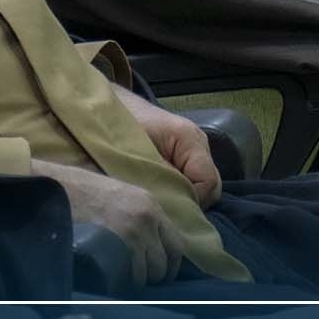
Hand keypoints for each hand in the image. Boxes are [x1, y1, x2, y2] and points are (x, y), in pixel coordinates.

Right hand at [32, 160, 183, 285]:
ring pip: (147, 274)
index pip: (176, 245)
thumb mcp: (116, 196)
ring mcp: (132, 234)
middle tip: (133, 279)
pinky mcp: (115, 247)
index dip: (168, 264)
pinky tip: (107, 278)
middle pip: (163, 263)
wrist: (51, 190)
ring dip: (134, 281)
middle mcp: (147, 218)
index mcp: (149, 204)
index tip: (157, 274)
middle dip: (150, 276)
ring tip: (116, 276)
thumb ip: (136, 217)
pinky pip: (128, 277)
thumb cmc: (77, 192)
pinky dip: (121, 283)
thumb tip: (147, 247)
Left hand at [113, 87, 221, 206]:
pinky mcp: (184, 156)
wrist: (106, 107)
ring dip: (184, 198)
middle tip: (163, 210)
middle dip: (190, 203)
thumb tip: (173, 206)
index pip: (208, 183)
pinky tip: (160, 195)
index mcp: (189, 139)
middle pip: (211, 187)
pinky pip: (191, 181)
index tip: (166, 209)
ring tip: (159, 203)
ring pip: (202, 186)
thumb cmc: (120, 125)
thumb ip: (158, 179)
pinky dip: (179, 192)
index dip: (191, 201)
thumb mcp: (135, 154)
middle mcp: (199, 144)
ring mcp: (193, 150)